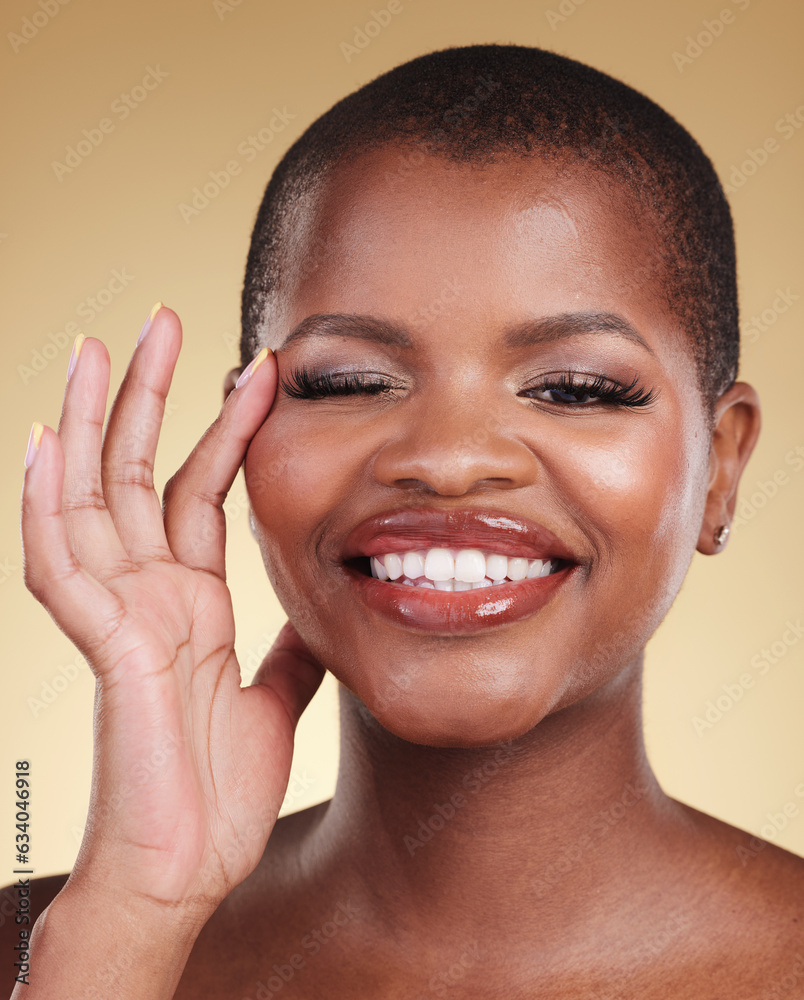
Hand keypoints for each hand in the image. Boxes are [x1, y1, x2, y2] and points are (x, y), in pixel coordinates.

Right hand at [20, 306, 323, 918]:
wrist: (188, 866)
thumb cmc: (218, 792)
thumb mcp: (276, 697)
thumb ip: (290, 647)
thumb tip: (320, 610)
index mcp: (188, 601)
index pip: (200, 491)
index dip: (223, 430)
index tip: (255, 372)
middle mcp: (147, 594)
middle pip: (139, 472)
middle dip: (150, 395)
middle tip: (163, 322)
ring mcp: (118, 613)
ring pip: (92, 497)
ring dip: (91, 422)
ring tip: (95, 348)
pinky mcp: (104, 642)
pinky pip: (62, 562)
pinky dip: (47, 502)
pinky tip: (47, 441)